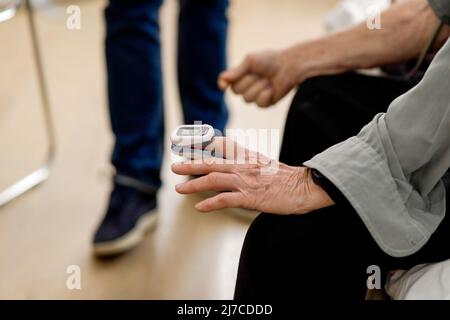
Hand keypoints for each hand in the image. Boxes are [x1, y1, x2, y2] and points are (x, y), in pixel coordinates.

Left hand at [171, 137, 333, 213]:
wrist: (304, 186)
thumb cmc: (286, 178)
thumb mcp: (264, 162)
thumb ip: (247, 160)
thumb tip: (233, 163)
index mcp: (246, 157)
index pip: (221, 146)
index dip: (203, 146)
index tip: (188, 148)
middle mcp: (243, 166)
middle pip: (211, 163)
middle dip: (190, 164)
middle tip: (175, 167)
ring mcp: (246, 181)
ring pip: (214, 180)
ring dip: (194, 184)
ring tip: (179, 189)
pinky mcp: (251, 197)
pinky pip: (226, 200)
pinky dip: (211, 203)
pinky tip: (200, 207)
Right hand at [218, 49, 305, 106]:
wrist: (289, 66)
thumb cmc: (270, 60)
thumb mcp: (250, 61)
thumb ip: (236, 72)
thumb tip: (221, 79)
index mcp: (241, 76)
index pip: (228, 84)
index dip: (225, 84)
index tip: (224, 85)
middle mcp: (247, 87)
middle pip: (236, 91)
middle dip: (249, 81)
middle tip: (260, 74)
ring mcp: (256, 96)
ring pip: (247, 99)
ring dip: (259, 87)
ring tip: (268, 80)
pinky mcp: (266, 103)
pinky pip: (259, 104)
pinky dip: (266, 95)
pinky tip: (272, 89)